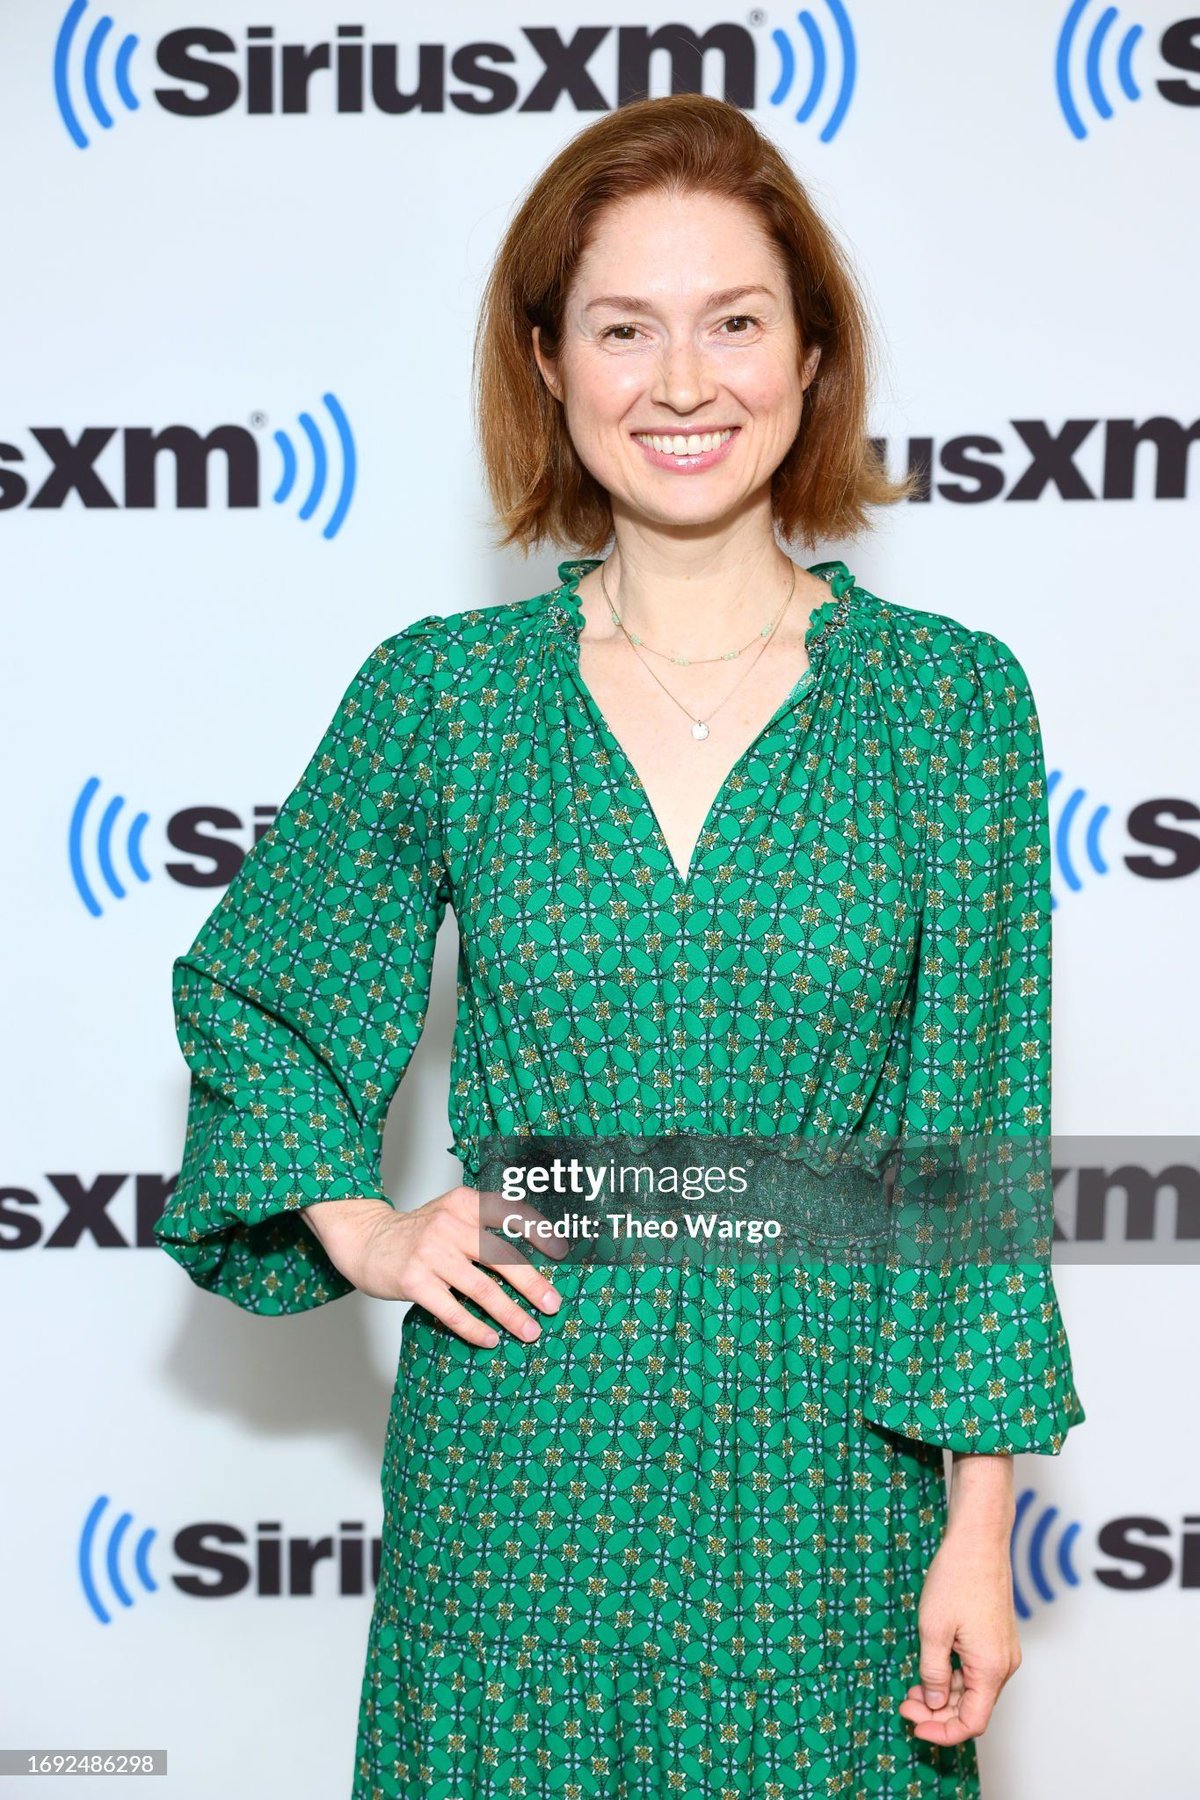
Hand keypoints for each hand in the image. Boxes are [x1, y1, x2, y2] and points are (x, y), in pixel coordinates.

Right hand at [301, 1187, 566, 1347]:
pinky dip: (475, 1328)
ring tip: (529, 1331)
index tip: (561, 1254)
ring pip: (481, 1288)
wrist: (366, 1240)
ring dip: (510, 1314)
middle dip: (532, 1285)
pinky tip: (490, 1339)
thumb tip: (532, 1259)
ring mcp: (430, 1253)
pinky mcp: (413, 1281)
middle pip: (502, 1256)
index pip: (509, 1214)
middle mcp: (449, 1224)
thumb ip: (483, 1227)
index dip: (539, 1233)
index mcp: (464, 1204)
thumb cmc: (418, 1233)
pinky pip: (453, 1310)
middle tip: (552, 1305)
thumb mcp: (451, 1214)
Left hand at [898, 1521, 1021, 1745]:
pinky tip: (931, 1669)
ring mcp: (1002, 1652)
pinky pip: (976, 1671)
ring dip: (944, 1695)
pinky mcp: (996, 1639)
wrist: (978, 1541)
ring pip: (974, 1690)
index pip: (972, 1723)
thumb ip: (933, 1672)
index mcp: (991, 1668)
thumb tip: (934, 1703)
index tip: (915, 1725)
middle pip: (973, 1708)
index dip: (943, 1732)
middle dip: (938, 1713)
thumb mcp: (933, 1629)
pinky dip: (954, 1677)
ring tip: (912, 1689)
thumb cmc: (957, 1579)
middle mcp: (1003, 1665)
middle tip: (904, 1704)